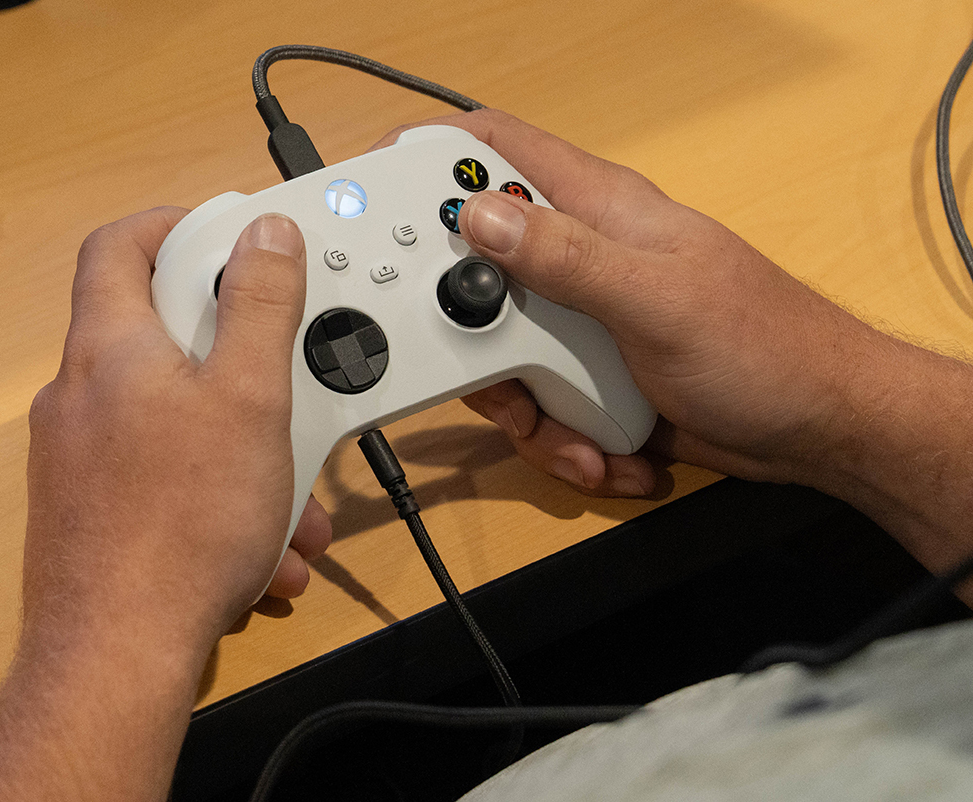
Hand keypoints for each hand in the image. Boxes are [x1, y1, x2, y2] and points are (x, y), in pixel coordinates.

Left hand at [25, 208, 330, 656]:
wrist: (119, 652)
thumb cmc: (181, 525)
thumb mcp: (249, 397)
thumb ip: (260, 305)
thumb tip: (264, 234)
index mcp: (109, 348)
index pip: (120, 245)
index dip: (175, 226)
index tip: (230, 240)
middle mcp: (81, 396)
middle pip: (160, 336)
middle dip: (240, 363)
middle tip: (285, 379)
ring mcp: (79, 458)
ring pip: (173, 420)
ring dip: (241, 445)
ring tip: (293, 494)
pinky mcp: (91, 510)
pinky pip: (163, 476)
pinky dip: (216, 493)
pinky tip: (264, 543)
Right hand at [375, 110, 871, 493]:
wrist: (817, 430)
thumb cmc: (763, 347)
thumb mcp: (655, 300)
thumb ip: (565, 258)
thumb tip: (478, 216)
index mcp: (597, 214)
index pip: (498, 152)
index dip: (431, 157)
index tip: (374, 196)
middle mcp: (579, 263)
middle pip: (475, 277)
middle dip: (470, 339)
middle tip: (495, 377)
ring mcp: (582, 325)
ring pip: (499, 361)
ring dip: (527, 415)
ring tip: (582, 439)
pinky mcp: (589, 379)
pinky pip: (539, 408)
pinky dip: (565, 443)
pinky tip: (612, 454)